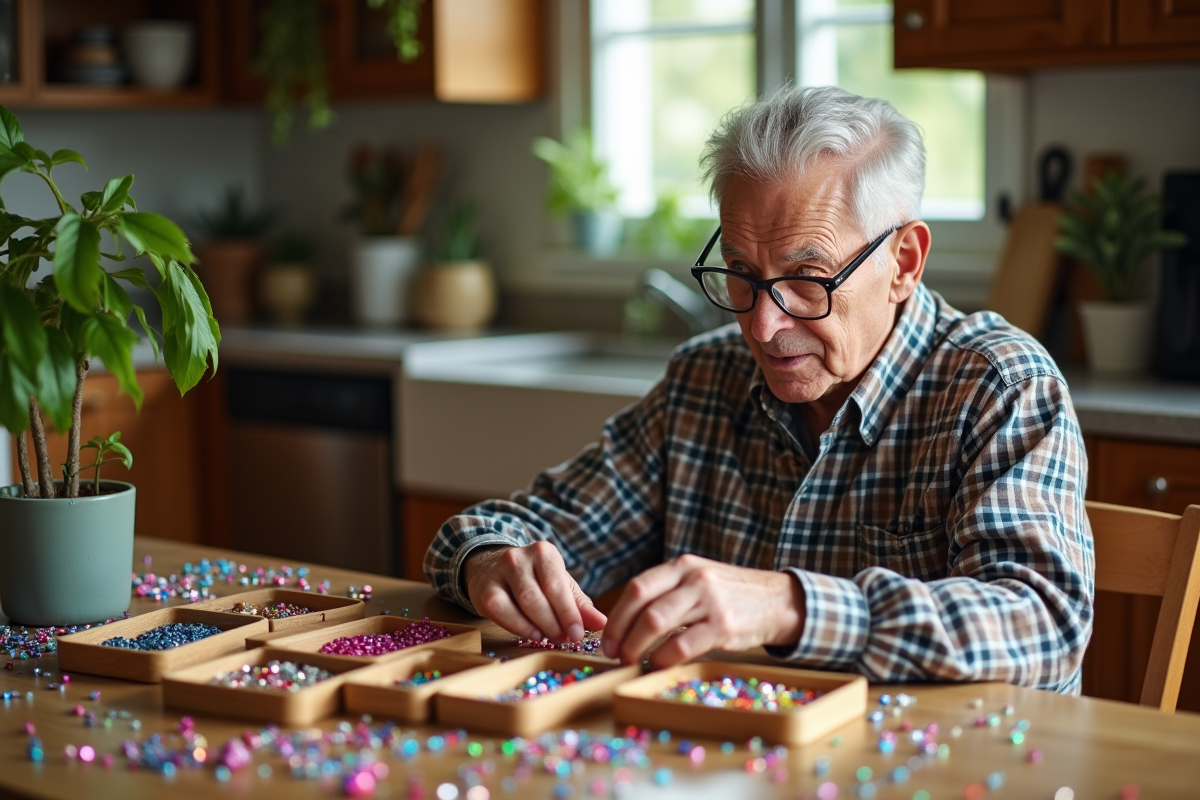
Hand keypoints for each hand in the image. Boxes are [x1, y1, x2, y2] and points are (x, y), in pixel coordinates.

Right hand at [464, 542, 607, 642]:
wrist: (492, 569)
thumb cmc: (533, 580)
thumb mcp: (560, 586)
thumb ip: (580, 605)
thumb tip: (603, 624)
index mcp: (544, 552)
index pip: (557, 585)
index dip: (568, 613)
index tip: (578, 635)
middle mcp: (519, 557)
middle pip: (539, 596)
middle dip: (555, 622)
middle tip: (565, 639)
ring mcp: (499, 571)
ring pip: (521, 603)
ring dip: (539, 626)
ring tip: (550, 637)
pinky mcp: (484, 589)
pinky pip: (501, 611)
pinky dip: (519, 627)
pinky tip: (532, 634)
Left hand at [600, 555, 804, 667]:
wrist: (779, 601)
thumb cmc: (731, 595)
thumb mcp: (699, 580)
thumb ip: (669, 592)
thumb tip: (628, 622)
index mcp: (682, 567)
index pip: (637, 587)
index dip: (616, 615)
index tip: (607, 638)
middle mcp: (693, 579)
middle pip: (642, 606)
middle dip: (620, 633)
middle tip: (613, 654)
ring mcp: (709, 601)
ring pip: (656, 623)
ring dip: (636, 647)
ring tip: (631, 661)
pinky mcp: (723, 626)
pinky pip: (682, 645)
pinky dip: (662, 658)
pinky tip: (658, 665)